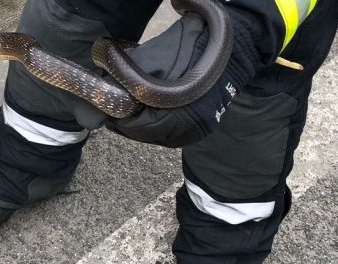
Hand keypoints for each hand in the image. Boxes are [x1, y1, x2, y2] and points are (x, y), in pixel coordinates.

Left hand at [104, 10, 258, 147]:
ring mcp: (197, 132)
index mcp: (175, 117)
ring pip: (159, 138)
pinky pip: (173, 135)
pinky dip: (159, 127)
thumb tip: (109, 88)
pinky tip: (151, 115)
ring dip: (143, 127)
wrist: (230, 51)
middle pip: (146, 136)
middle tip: (115, 114)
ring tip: (131, 114)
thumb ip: (129, 80)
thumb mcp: (153, 62)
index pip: (135, 129)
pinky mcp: (202, 128)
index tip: (107, 111)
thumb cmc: (191, 52)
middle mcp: (187, 131)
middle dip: (129, 125)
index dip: (118, 119)